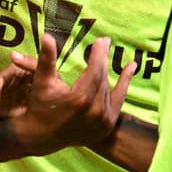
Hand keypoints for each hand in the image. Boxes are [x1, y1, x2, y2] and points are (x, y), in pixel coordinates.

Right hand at [0, 39, 136, 120]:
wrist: (42, 136)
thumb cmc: (40, 106)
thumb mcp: (42, 81)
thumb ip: (47, 58)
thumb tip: (47, 36)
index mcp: (80, 99)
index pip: (95, 70)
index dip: (99, 53)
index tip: (102, 40)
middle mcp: (95, 111)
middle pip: (102, 78)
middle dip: (102, 59)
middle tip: (104, 42)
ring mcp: (102, 121)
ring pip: (108, 88)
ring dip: (107, 72)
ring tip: (106, 55)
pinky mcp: (107, 126)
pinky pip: (119, 101)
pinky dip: (124, 84)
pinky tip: (131, 67)